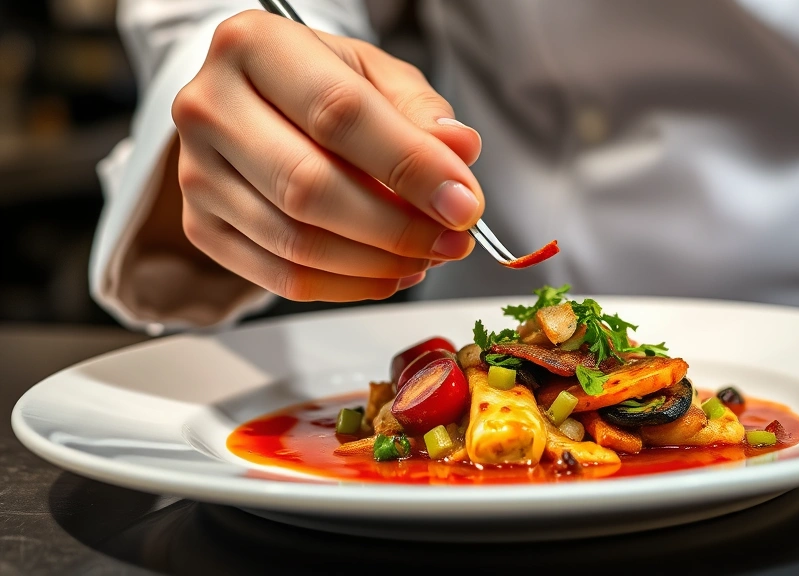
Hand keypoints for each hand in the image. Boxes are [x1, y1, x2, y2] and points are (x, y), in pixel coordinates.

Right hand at [169, 10, 482, 301]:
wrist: (257, 103)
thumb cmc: (317, 83)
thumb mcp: (373, 73)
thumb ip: (419, 109)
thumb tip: (457, 151)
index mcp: (253, 45)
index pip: (339, 113)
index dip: (409, 166)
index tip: (462, 202)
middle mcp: (210, 107)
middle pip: (309, 186)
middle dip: (396, 226)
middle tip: (451, 239)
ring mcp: (197, 172)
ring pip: (295, 241)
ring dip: (376, 262)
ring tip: (426, 256)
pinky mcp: (201, 227)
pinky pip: (280, 277)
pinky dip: (346, 286)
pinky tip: (387, 274)